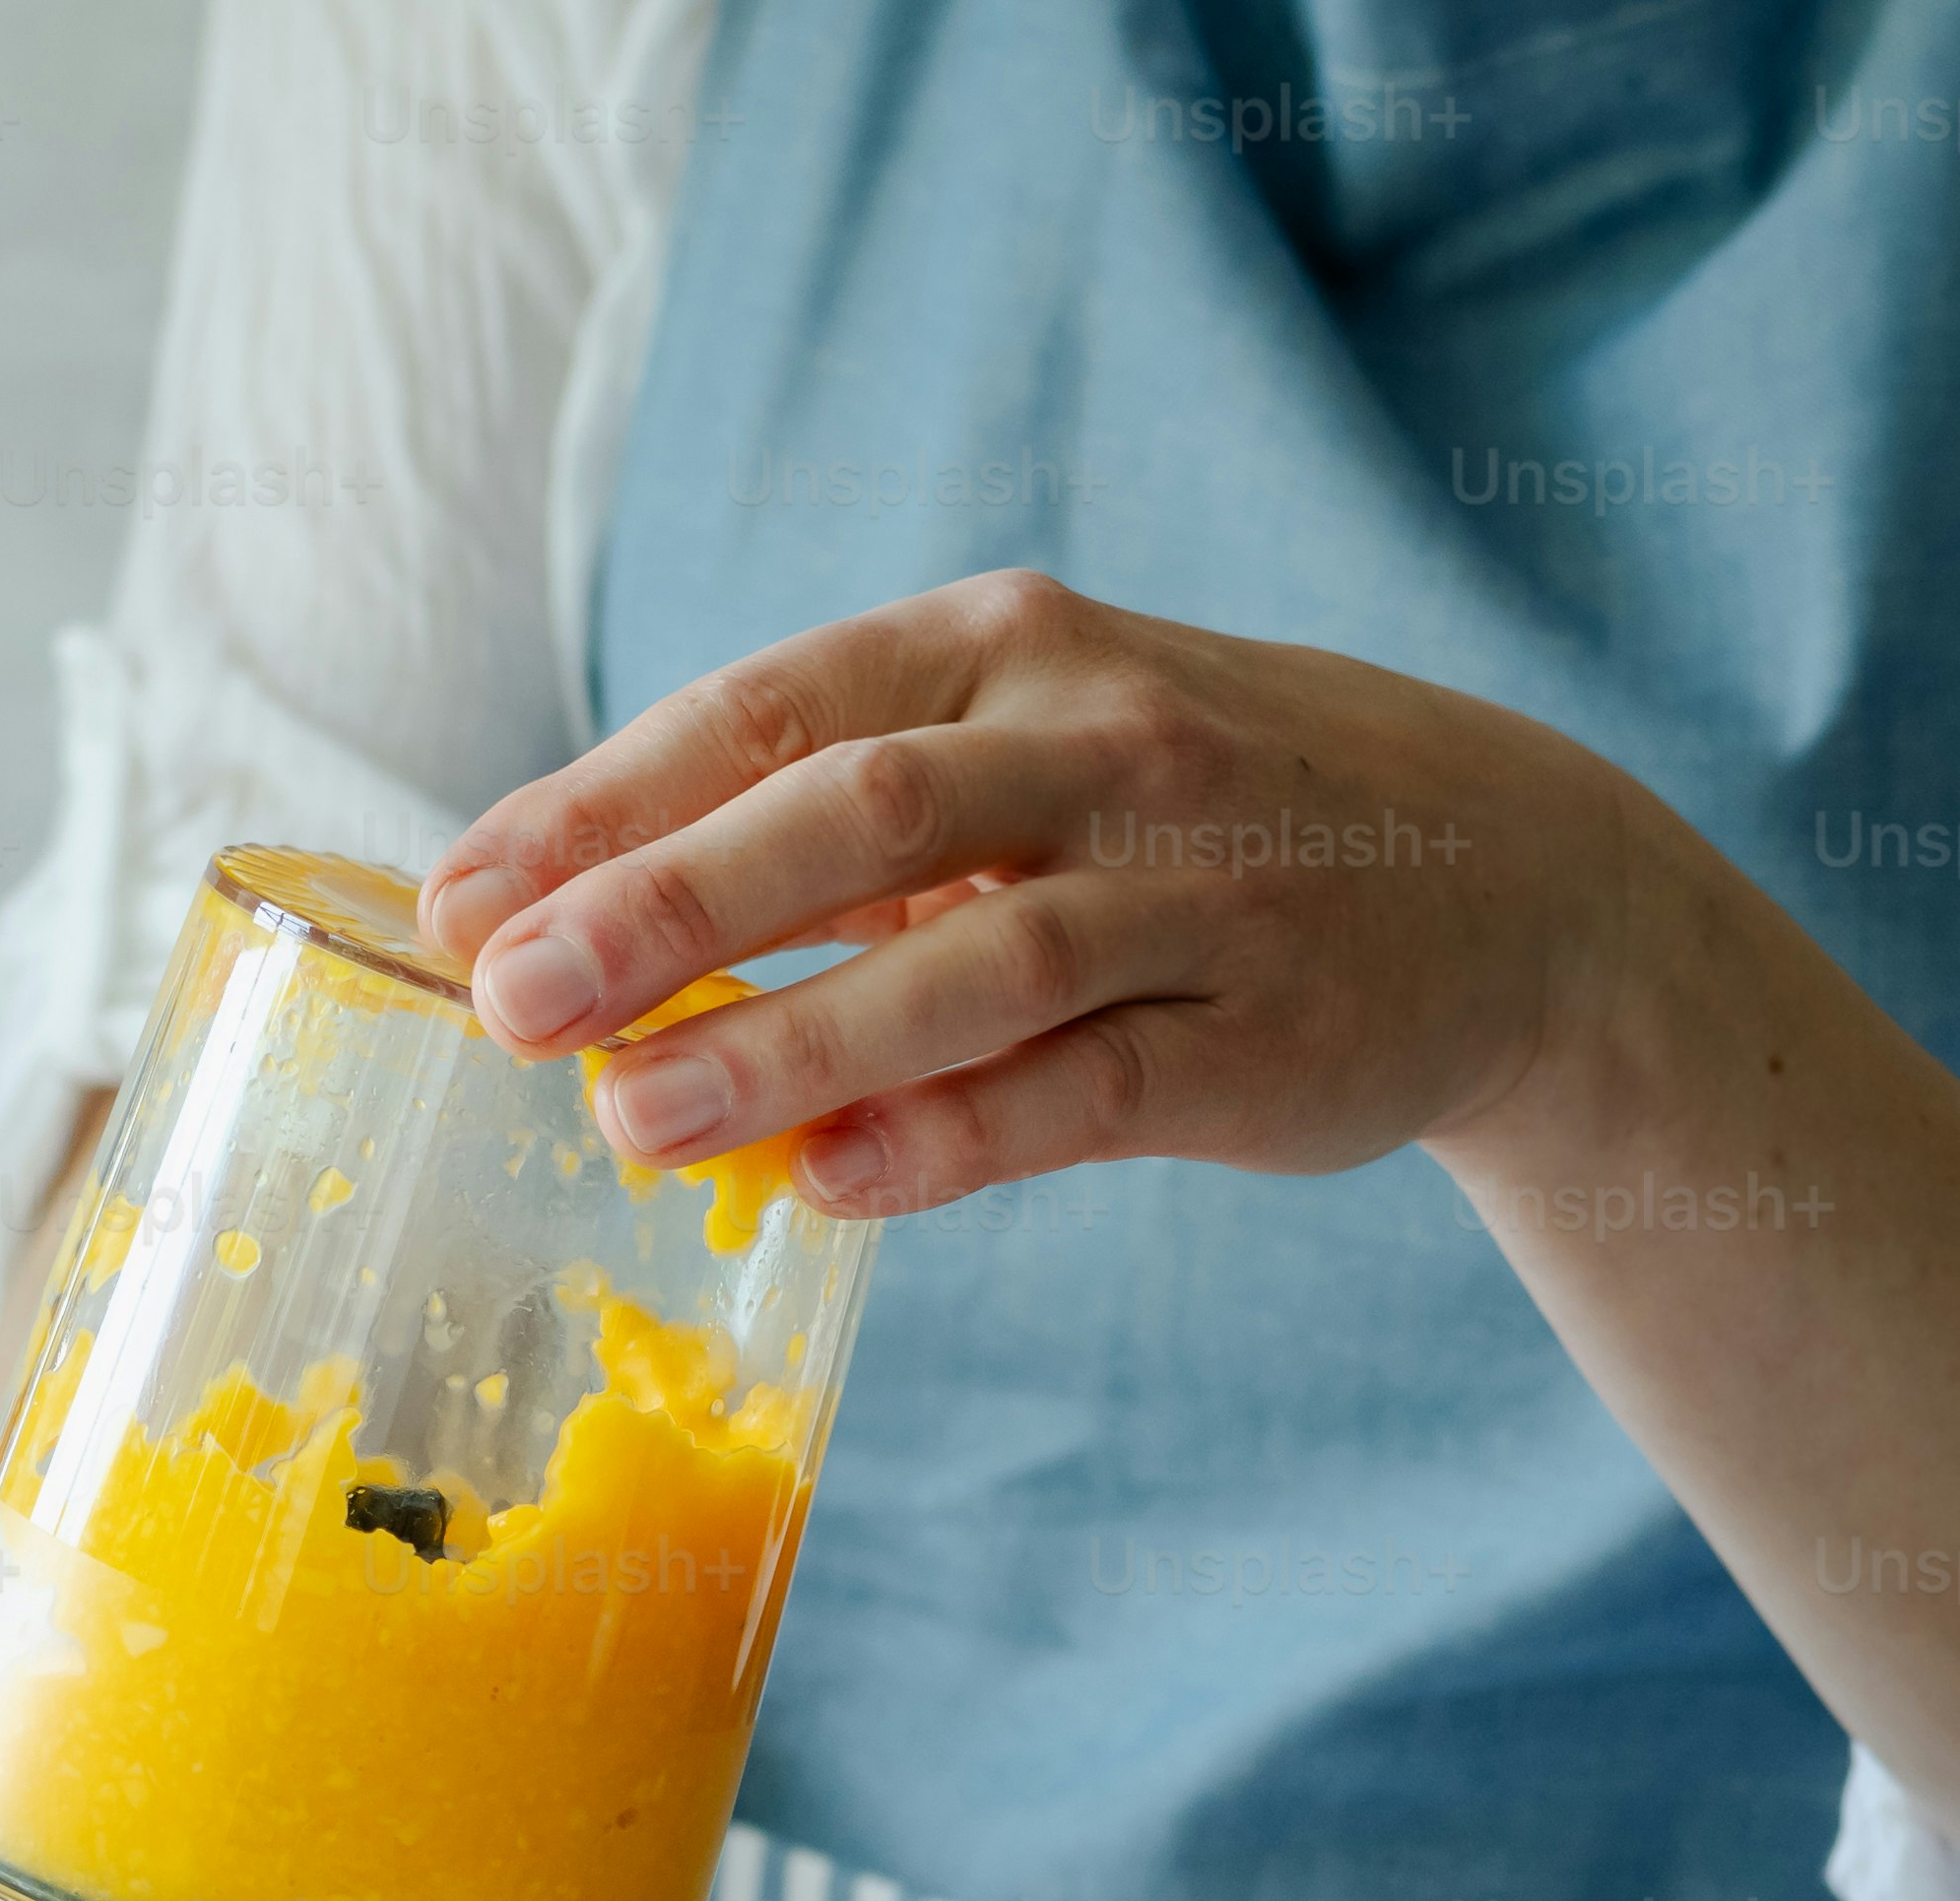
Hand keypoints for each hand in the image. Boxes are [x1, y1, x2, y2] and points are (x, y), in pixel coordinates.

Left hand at [420, 568, 1645, 1213]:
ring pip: (971, 956)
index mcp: (1003, 649)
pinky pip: (1087, 1090)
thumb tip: (583, 937)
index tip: (458, 904)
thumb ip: (830, 837)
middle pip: (852, 809)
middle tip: (510, 1002)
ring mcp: (1192, 890)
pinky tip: (825, 1189)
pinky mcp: (1259, 1036)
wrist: (1504, 874)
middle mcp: (1100, 743)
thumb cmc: (1186, 823)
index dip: (600, 807)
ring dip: (790, 1041)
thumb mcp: (1018, 757)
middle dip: (665, 904)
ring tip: (633, 1115)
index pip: (766, 711)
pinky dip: (951, 1138)